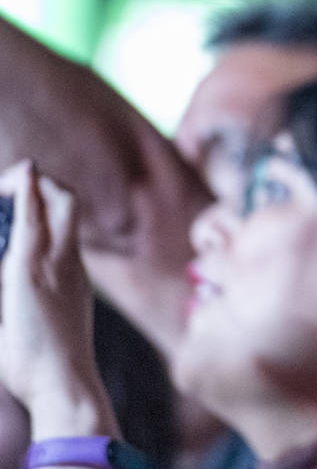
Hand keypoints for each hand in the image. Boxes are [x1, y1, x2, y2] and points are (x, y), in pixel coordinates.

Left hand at [0, 161, 116, 438]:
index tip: (18, 202)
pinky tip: (23, 174)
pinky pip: (32, 220)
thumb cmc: (41, 365)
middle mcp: (69, 260)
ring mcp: (56, 262)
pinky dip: (27, 193)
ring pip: (57, 202)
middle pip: (67, 201)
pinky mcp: (32, 268)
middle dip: (39, 185)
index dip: (43, 202)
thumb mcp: (28, 325)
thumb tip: (8, 302)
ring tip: (9, 186)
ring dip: (29, 186)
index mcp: (69, 274)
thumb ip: (13, 304)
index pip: (63, 222)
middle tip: (11, 188)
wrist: (61, 382)